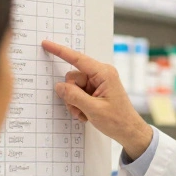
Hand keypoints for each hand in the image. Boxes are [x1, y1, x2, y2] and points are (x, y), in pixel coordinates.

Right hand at [41, 41, 153, 158]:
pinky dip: (78, 105)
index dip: (60, 51)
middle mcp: (101, 74)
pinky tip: (87, 114)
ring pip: (73, 88)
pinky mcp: (96, 90)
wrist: (129, 131)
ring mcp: (98, 83)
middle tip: (79, 109)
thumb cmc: (117, 121)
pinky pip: (78, 94)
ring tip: (85, 114)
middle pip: (73, 78)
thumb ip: (74, 96)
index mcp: (103, 73)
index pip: (78, 59)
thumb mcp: (93, 109)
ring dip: (74, 103)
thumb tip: (59, 86)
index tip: (46, 44)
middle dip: (71, 95)